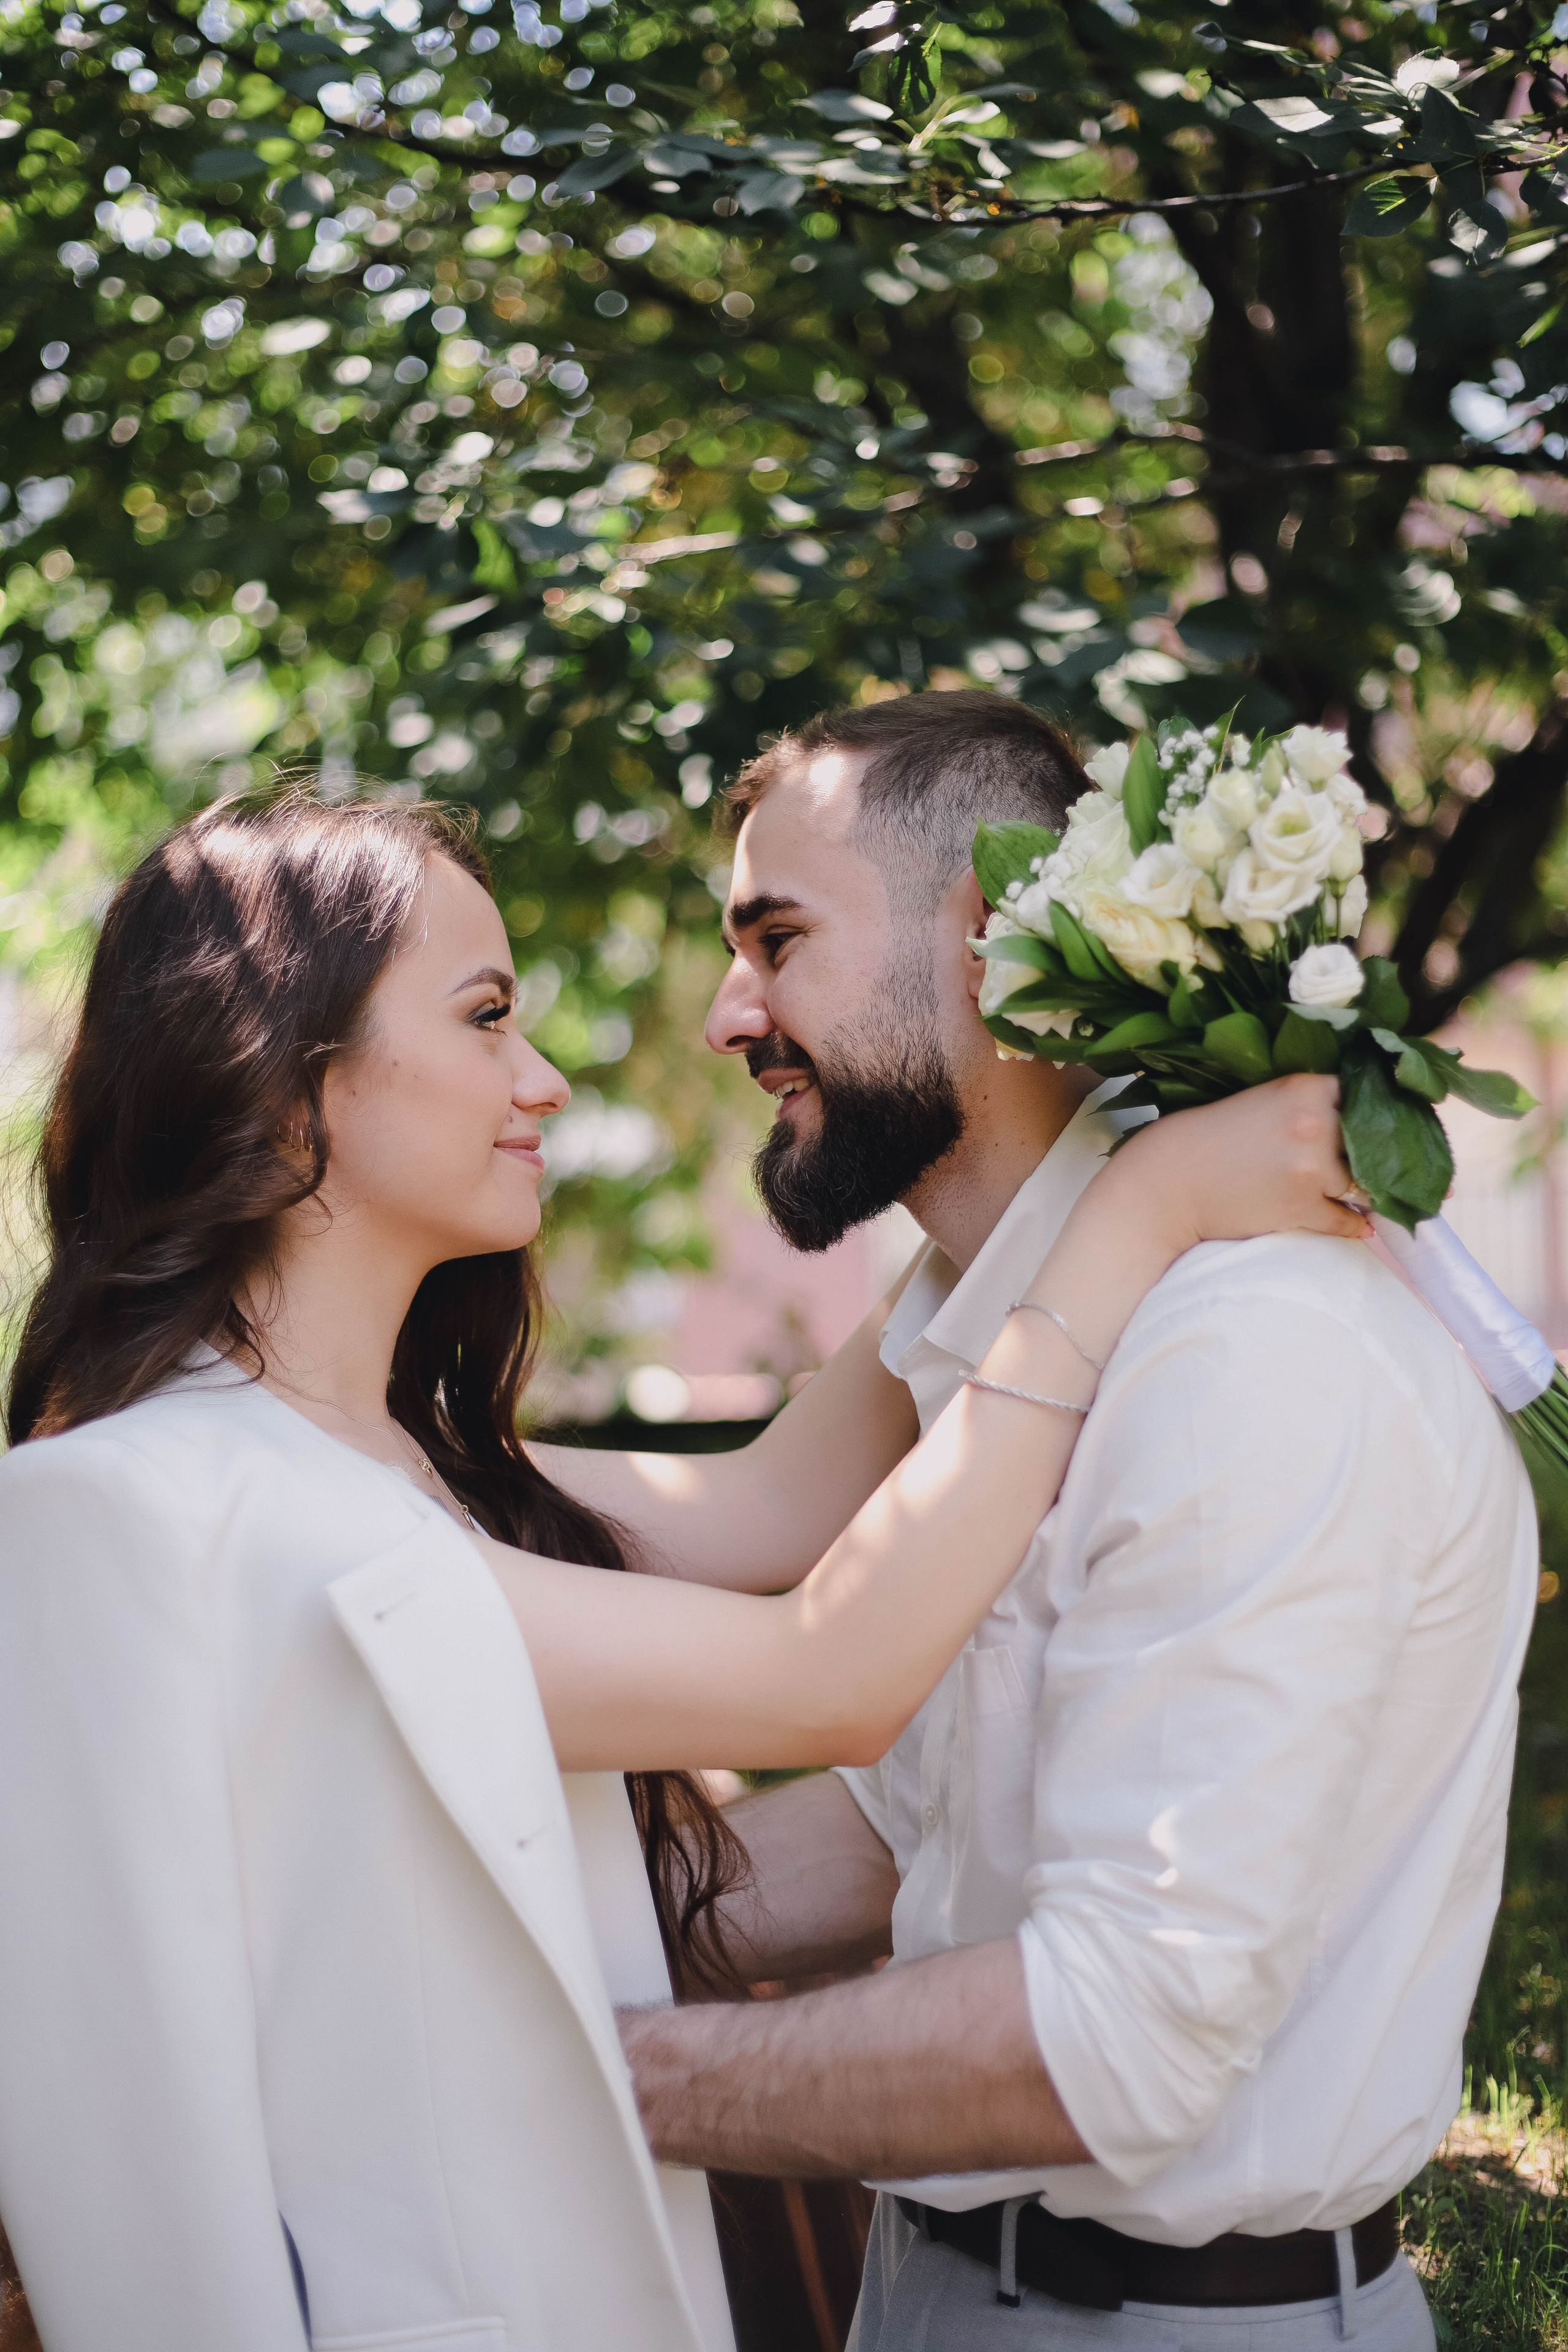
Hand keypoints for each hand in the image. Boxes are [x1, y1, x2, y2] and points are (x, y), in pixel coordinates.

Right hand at [1104, 1076, 1364, 1256]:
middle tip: (1372, 1162)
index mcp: (1303, 1088)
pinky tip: (1360, 1222)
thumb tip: (1349, 1122)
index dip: (1366, 1112)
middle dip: (1370, 1153)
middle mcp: (1315, 1123)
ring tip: (1365, 1194)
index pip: (1361, 1096)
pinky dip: (1353, 1224)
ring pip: (1365, 1183)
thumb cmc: (1203, 1139)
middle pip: (1372, 1140)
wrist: (1166, 1185)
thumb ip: (1303, 1105)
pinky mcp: (1303, 1207)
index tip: (1370, 1124)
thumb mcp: (1258, 1101)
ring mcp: (1312, 1168)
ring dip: (1362, 1190)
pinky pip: (1346, 1219)